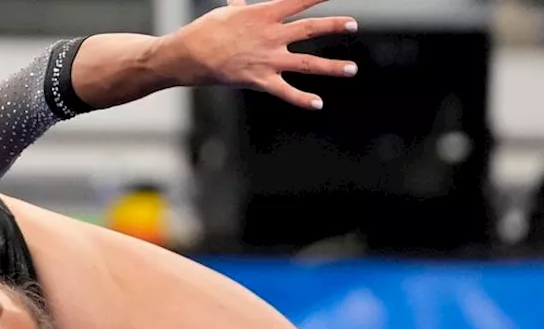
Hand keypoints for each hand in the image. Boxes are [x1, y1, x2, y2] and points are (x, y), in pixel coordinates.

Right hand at [169, 0, 358, 108]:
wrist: (190, 55)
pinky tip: (318, 104)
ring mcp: (268, 59)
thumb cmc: (206, 30)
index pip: (298, 0)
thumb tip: (239, 0)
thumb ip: (240, 7)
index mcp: (264, 15)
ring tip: (352, 69)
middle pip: (310, 30)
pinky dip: (302, 99)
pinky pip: (285, 91)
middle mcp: (271, 36)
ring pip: (306, 63)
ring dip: (331, 67)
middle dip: (334, 26)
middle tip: (353, 24)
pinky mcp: (260, 80)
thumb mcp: (226, 13)